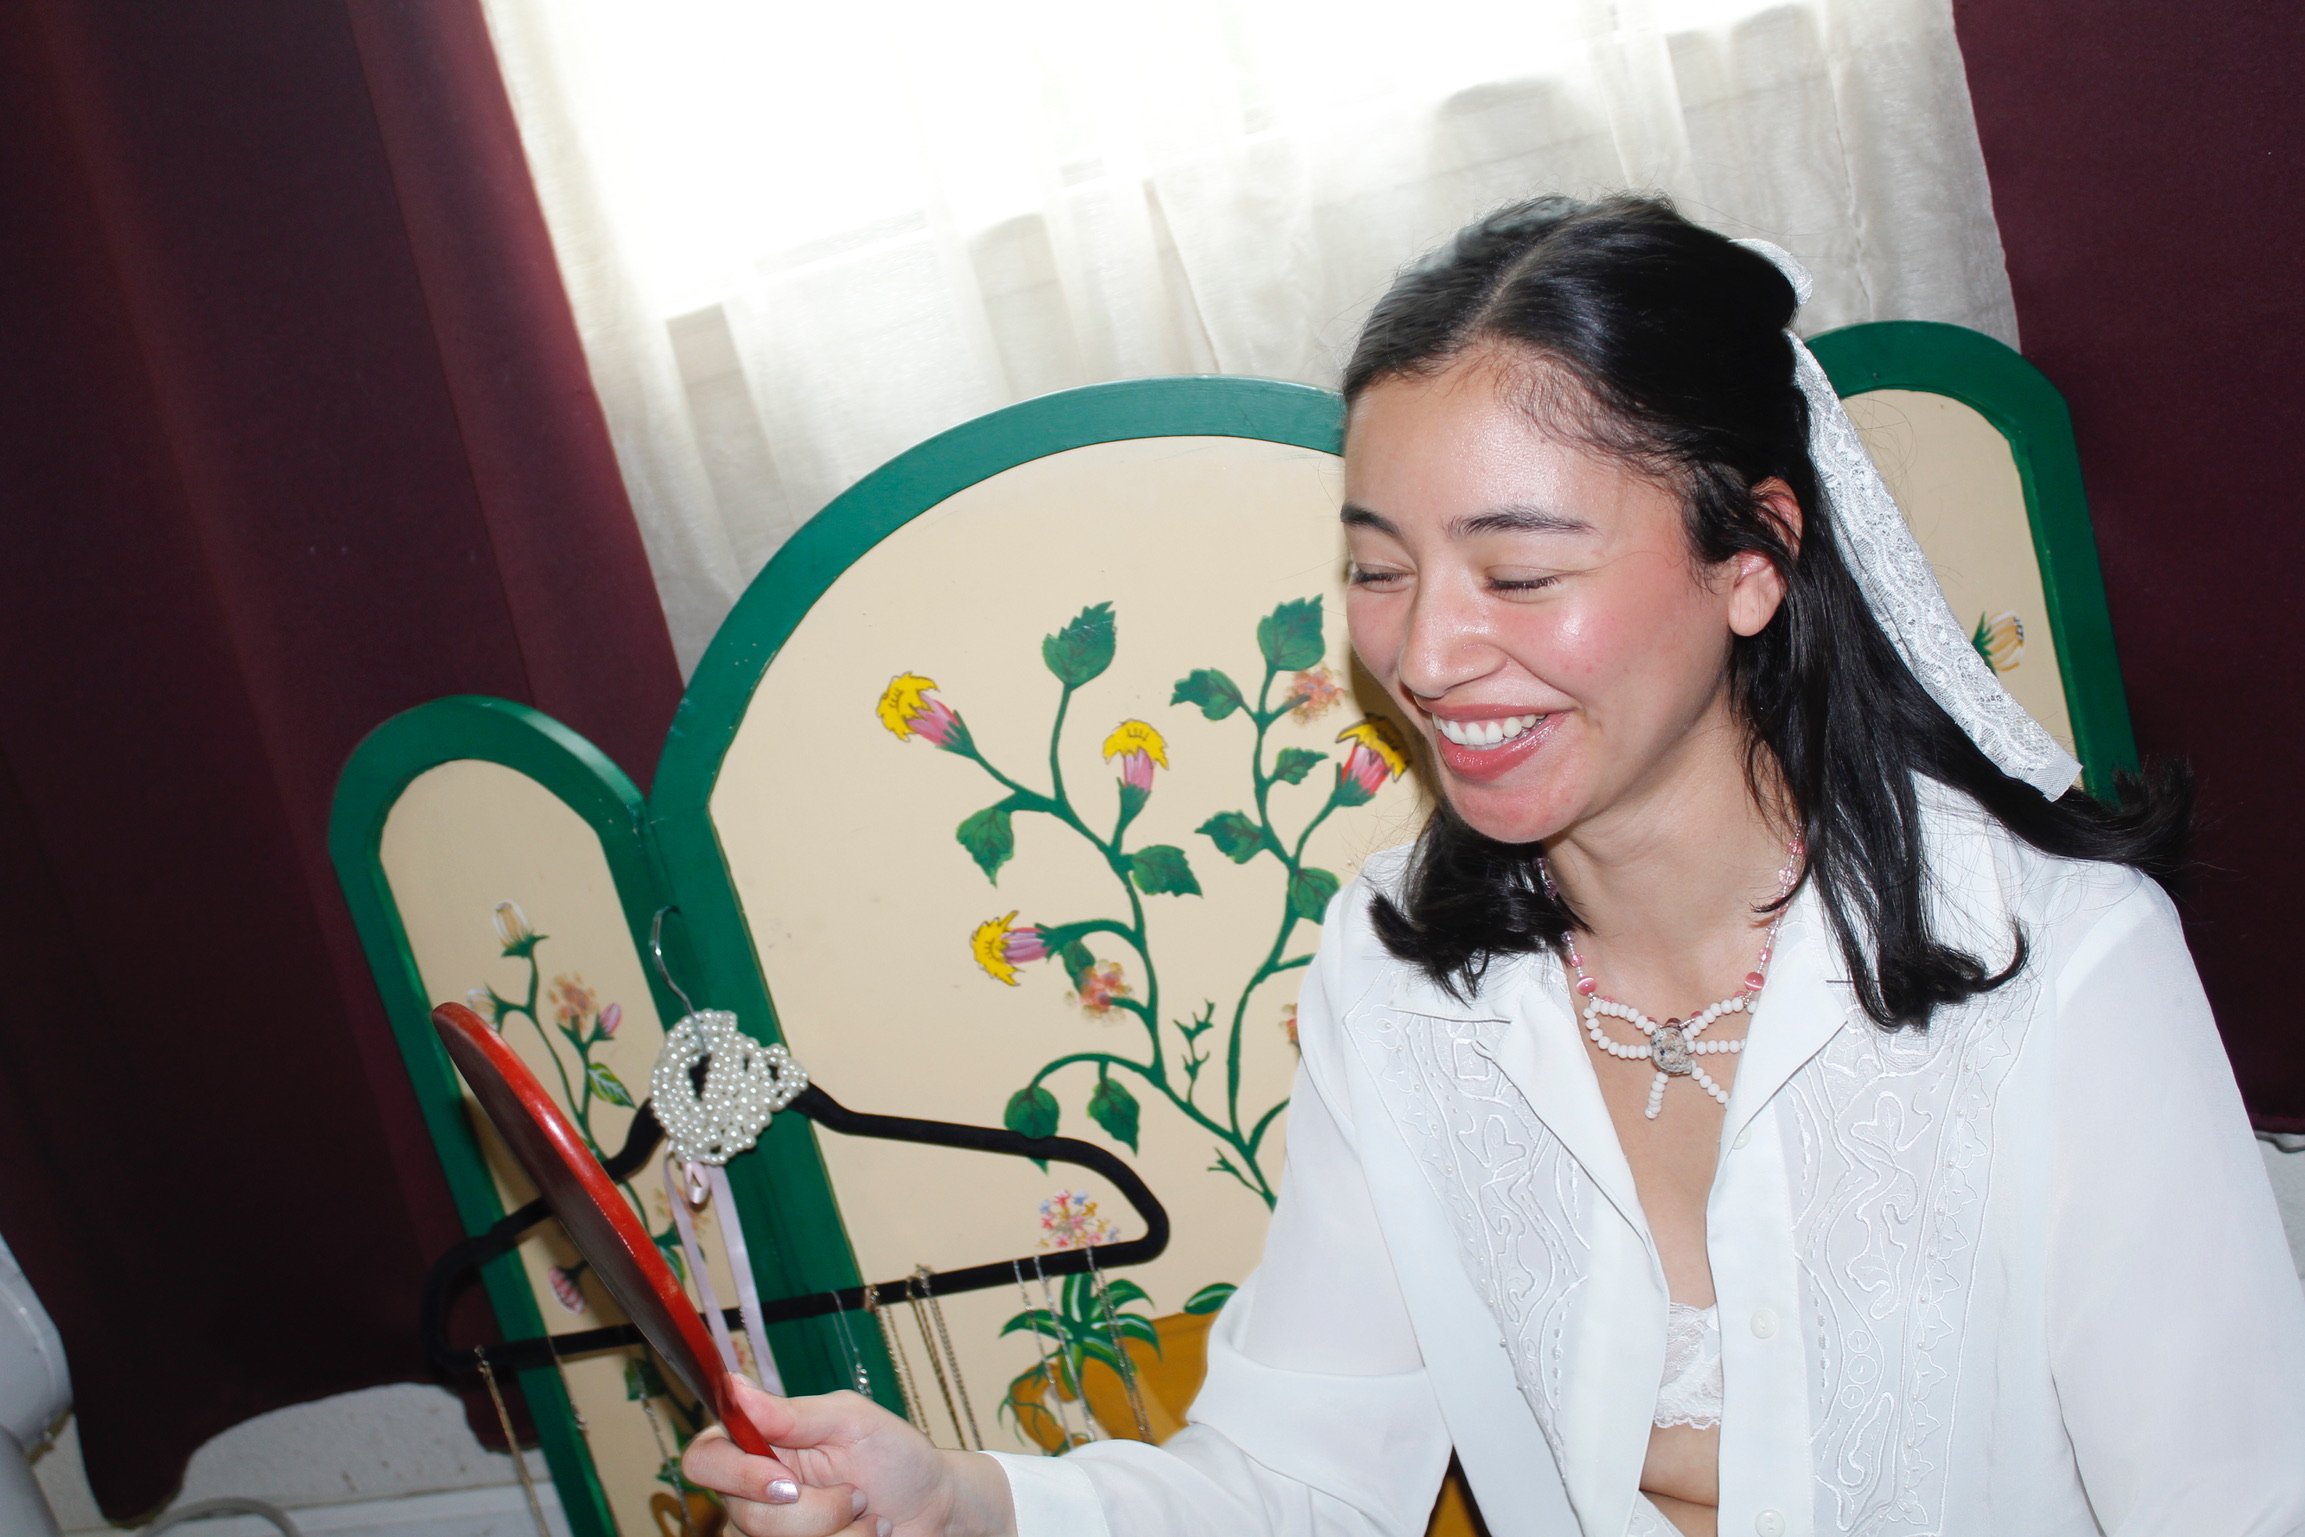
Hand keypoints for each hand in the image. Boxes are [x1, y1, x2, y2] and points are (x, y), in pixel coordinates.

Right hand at [682, 1374, 1014, 1536]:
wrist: (935, 1508)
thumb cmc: (895, 1456)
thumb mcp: (851, 1421)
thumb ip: (791, 1413)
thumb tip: (733, 1387)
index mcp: (761, 1444)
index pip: (704, 1459)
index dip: (735, 1475)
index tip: (786, 1482)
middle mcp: (756, 1492)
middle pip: (744, 1515)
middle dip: (813, 1512)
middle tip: (856, 1493)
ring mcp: (774, 1531)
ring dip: (838, 1532)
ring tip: (869, 1515)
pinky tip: (868, 1535)